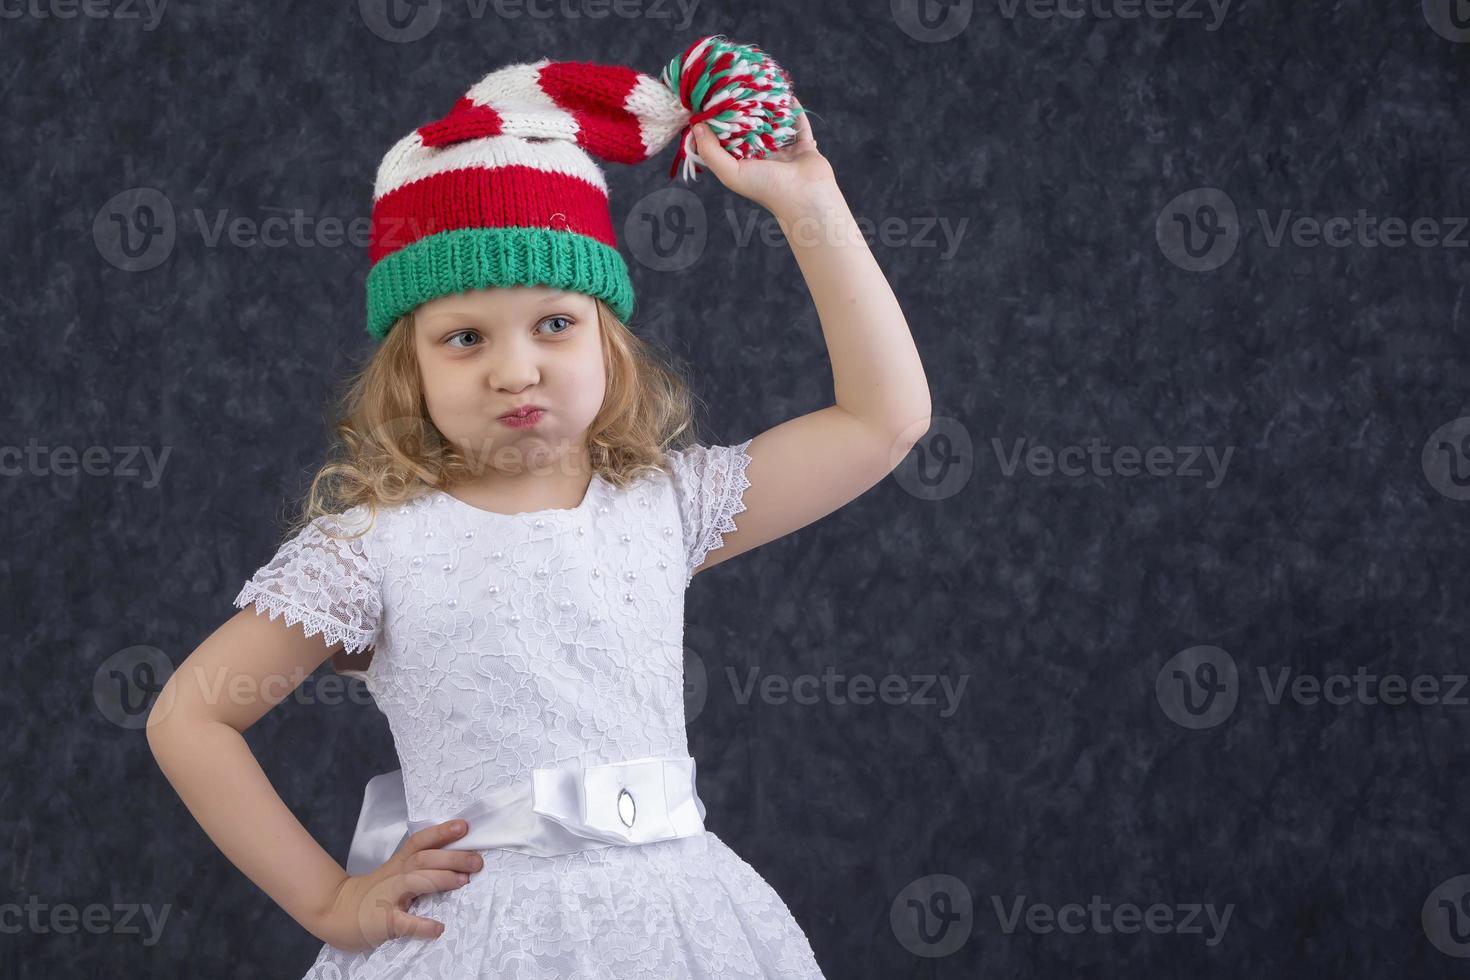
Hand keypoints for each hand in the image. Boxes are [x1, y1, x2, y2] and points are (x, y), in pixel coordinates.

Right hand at [311, 819, 483, 952]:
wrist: (336, 911)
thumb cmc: (376, 892)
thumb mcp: (397, 872)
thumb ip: (422, 866)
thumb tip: (461, 861)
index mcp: (400, 862)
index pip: (421, 841)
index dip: (441, 832)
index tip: (464, 826)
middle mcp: (395, 875)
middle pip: (423, 859)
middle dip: (452, 857)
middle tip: (477, 861)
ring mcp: (387, 897)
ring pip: (414, 882)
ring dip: (440, 879)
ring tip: (464, 881)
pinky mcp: (382, 921)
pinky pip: (403, 922)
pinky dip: (421, 925)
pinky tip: (438, 928)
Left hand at [690, 99, 837, 216]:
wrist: (805, 197)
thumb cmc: (766, 188)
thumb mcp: (730, 172)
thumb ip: (711, 151)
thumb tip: (697, 126)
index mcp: (744, 165)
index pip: (727, 141)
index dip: (719, 125)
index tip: (711, 104)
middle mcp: (763, 159)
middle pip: (751, 130)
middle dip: (744, 112)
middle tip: (735, 88)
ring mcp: (784, 153)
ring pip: (775, 126)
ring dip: (770, 110)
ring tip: (762, 89)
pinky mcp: (803, 147)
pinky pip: (799, 125)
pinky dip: (796, 111)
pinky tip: (789, 96)